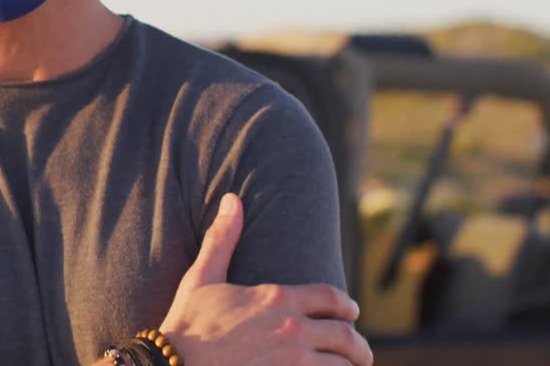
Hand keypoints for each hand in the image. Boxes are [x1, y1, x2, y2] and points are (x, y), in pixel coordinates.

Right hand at [158, 194, 372, 365]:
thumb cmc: (187, 322)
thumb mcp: (203, 277)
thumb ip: (222, 238)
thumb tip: (231, 200)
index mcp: (277, 298)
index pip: (330, 297)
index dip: (346, 305)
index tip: (352, 312)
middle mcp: (291, 329)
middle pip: (344, 336)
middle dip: (358, 345)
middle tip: (362, 352)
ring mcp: (291, 361)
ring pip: (339, 365)